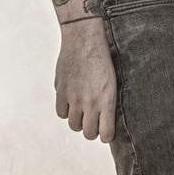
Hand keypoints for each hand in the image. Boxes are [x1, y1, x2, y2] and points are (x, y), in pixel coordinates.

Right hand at [55, 17, 117, 141]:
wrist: (85, 39)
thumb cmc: (103, 57)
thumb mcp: (113, 80)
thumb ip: (108, 100)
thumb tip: (106, 118)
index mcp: (107, 100)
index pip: (106, 133)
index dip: (106, 135)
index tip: (106, 132)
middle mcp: (90, 102)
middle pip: (88, 133)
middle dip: (92, 130)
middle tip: (94, 122)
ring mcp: (74, 98)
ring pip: (74, 125)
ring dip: (78, 121)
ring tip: (83, 112)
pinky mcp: (61, 92)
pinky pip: (61, 113)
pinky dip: (65, 111)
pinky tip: (71, 102)